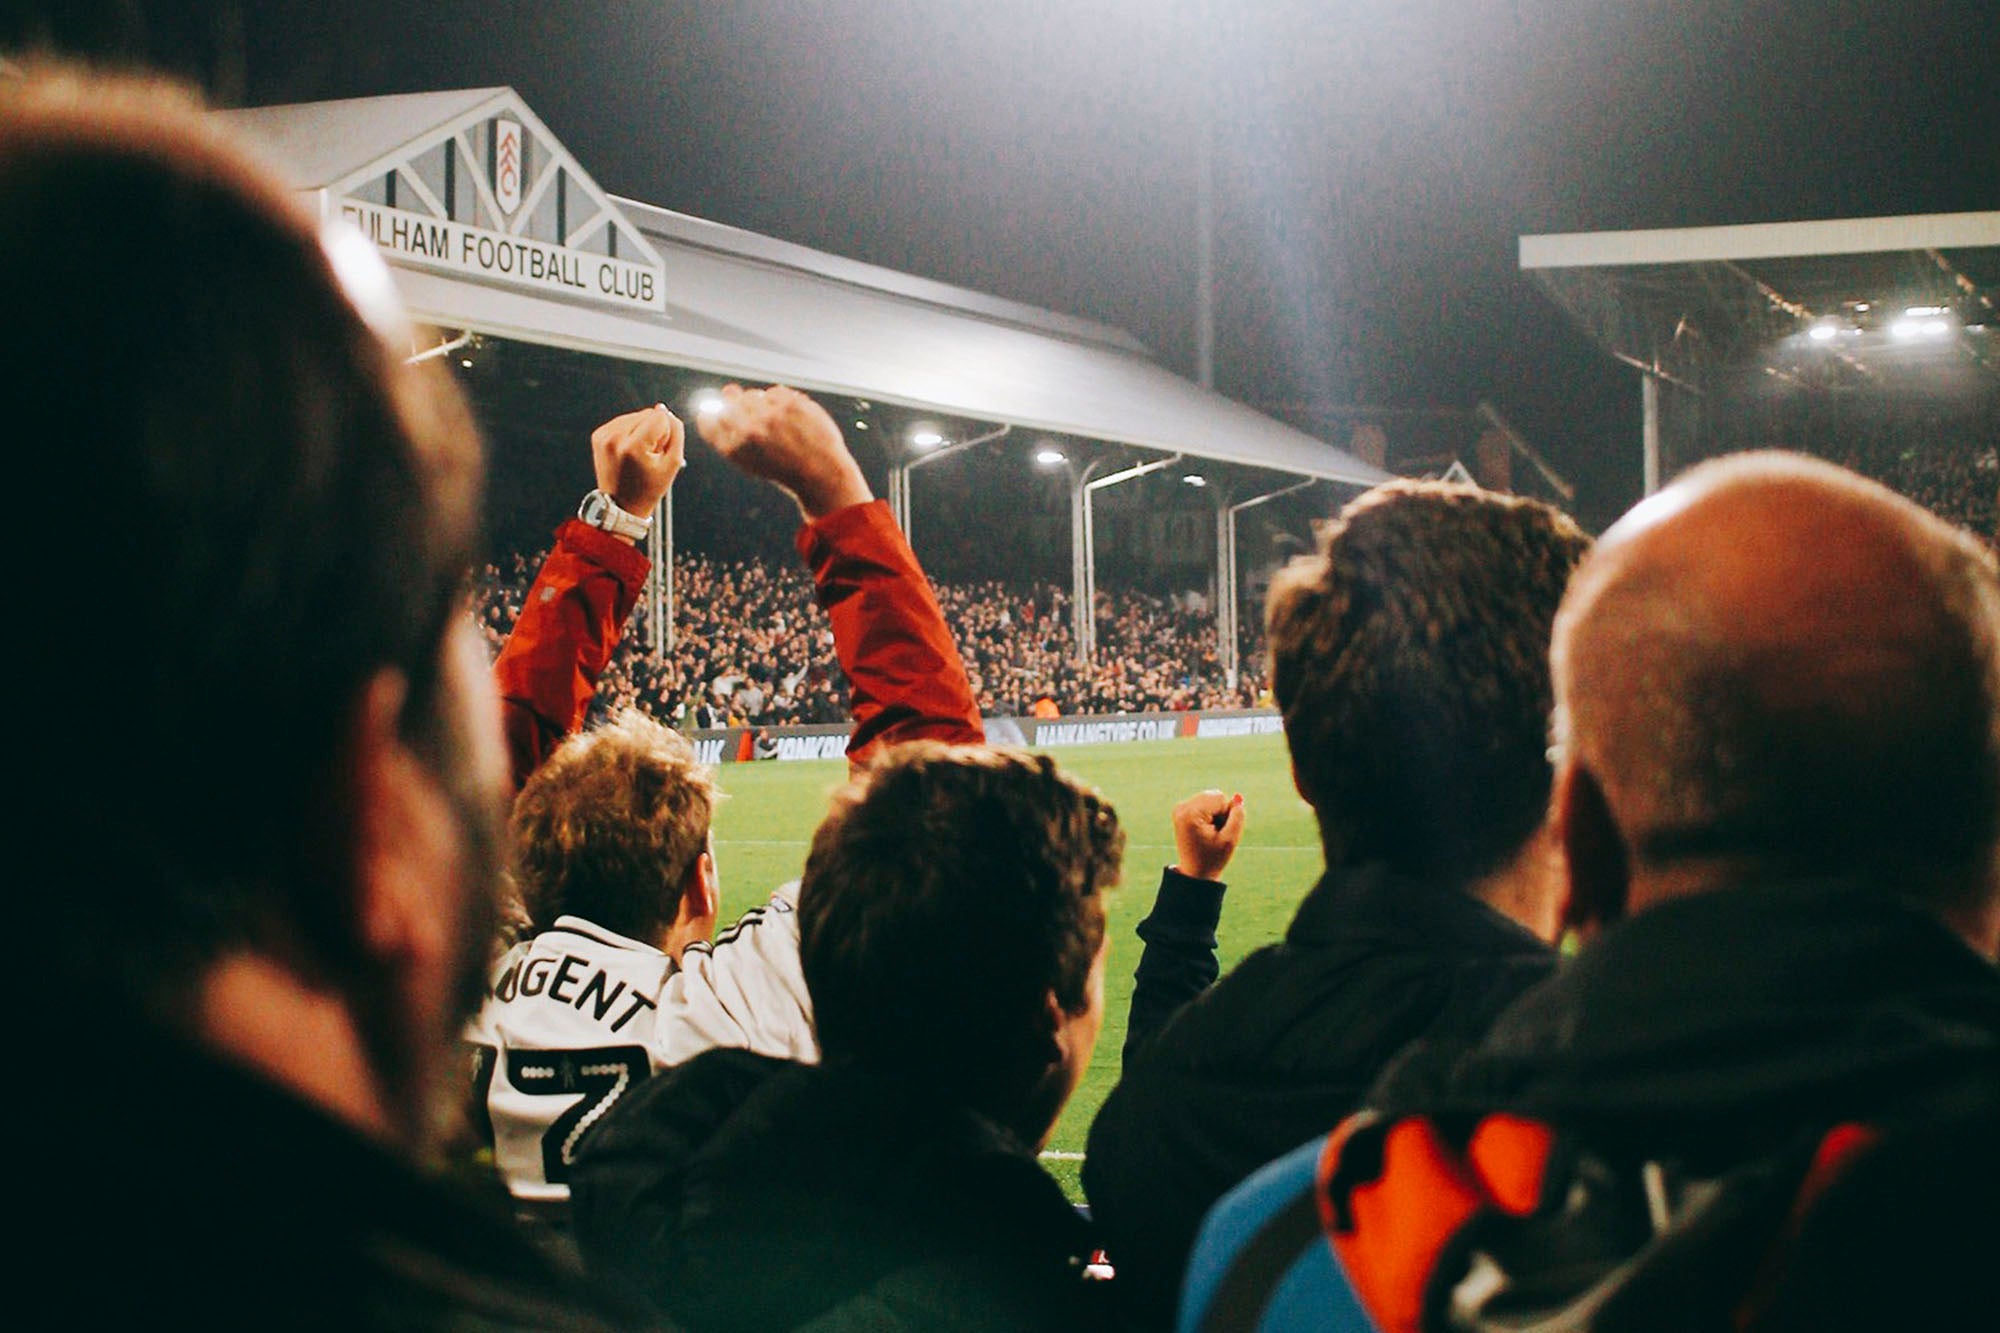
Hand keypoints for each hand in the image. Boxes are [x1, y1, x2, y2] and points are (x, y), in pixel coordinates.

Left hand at [592, 404, 684, 535]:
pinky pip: (623, 421)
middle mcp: (615, 438)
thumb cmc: (649, 488)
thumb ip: (675, 432)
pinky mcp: (598, 435)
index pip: (660, 417)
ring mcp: (604, 436)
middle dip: (653, 431)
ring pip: (635, 415)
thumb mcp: (673, 464)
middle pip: (647, 413)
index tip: (658, 453)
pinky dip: (630, 432)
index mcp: (633, 447)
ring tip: (638, 455)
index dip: (666, 434)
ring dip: (642, 430)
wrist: (622, 505)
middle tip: (648, 455)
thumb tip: (664, 410)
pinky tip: (629, 451)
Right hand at [694, 383, 870, 519]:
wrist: (820, 473)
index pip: (707, 418)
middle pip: (729, 399)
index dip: (714, 414)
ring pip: (752, 394)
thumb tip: (719, 399)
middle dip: (740, 404)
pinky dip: (780, 401)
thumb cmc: (783, 468)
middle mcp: (747, 430)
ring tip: (776, 423)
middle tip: (759, 420)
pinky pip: (774, 392)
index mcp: (733, 448)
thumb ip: (729, 434)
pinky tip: (790, 418)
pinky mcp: (789, 404)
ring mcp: (769, 415)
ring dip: (760, 403)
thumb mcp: (748, 461)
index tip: (724, 415)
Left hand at [1171, 790, 1244, 880]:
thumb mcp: (1230, 839)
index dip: (1226, 814)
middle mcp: (1182, 807)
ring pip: (1211, 798)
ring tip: (1210, 832)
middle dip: (1220, 812)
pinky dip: (1209, 814)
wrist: (1195, 872)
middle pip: (1214, 795)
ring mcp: (1180, 808)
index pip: (1220, 798)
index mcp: (1190, 813)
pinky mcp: (1181, 810)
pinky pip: (1204, 803)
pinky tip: (1204, 830)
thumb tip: (1238, 796)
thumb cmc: (1213, 858)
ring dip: (1216, 814)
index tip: (1218, 832)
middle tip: (1214, 833)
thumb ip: (1238, 816)